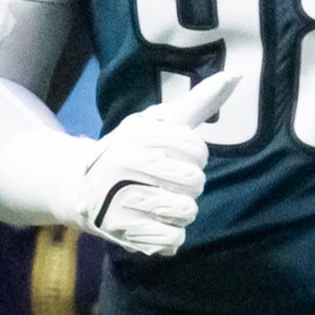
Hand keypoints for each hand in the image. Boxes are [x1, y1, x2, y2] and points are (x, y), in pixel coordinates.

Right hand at [64, 104, 207, 258]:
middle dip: (190, 185)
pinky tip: (154, 223)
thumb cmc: (132, 151)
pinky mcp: (121, 229)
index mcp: (140, 134)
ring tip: (160, 203)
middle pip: (194, 182)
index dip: (195, 158)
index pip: (196, 151)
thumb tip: (235, 76)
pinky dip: (170, 235)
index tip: (176, 156)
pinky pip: (173, 238)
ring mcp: (121, 196)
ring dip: (181, 211)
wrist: (80, 186)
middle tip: (167, 182)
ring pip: (186, 211)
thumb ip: (198, 102)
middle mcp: (127, 162)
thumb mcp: (158, 122)